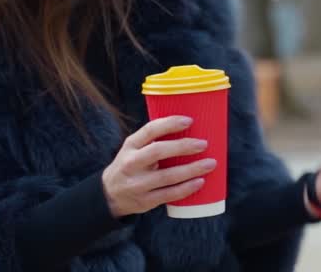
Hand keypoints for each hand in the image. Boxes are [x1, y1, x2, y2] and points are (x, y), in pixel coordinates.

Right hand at [101, 116, 216, 217]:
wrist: (110, 195)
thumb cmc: (130, 166)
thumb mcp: (133, 149)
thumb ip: (152, 140)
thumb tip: (188, 128)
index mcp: (130, 145)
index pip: (150, 130)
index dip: (170, 124)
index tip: (189, 120)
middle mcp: (131, 163)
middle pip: (158, 151)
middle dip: (183, 146)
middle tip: (203, 144)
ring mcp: (138, 183)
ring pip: (167, 176)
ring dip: (191, 169)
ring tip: (210, 164)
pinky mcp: (145, 200)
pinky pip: (169, 194)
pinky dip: (186, 188)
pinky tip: (200, 182)